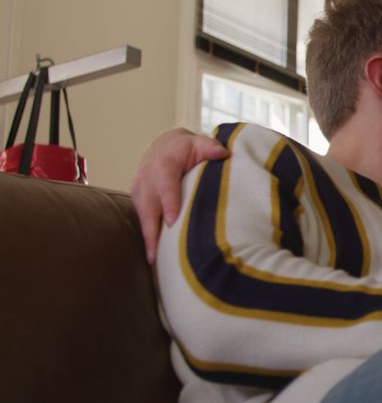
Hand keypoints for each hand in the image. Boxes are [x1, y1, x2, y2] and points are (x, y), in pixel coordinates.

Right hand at [131, 128, 228, 263]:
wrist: (163, 146)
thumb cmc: (186, 149)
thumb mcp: (199, 143)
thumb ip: (210, 148)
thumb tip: (223, 153)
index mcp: (163, 164)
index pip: (166, 185)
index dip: (169, 202)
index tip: (172, 221)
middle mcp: (147, 177)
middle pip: (149, 206)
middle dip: (152, 229)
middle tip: (156, 252)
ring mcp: (139, 188)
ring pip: (142, 214)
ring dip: (146, 237)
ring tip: (153, 259)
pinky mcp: (137, 198)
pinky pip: (140, 217)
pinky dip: (145, 234)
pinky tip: (152, 254)